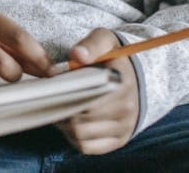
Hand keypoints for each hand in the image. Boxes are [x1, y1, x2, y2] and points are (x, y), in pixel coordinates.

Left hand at [54, 28, 139, 154]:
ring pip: (82, 136)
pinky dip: (74, 139)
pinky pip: (89, 147)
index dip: (66, 97)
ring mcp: (124, 127)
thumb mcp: (105, 40)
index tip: (55, 89)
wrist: (136, 75)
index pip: (88, 100)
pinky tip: (70, 124)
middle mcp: (127, 109)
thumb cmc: (112, 56)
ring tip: (60, 110)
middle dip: (62, 111)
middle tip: (51, 100)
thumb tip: (78, 55)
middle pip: (82, 121)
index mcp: (122, 84)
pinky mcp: (119, 140)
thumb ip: (91, 45)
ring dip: (65, 126)